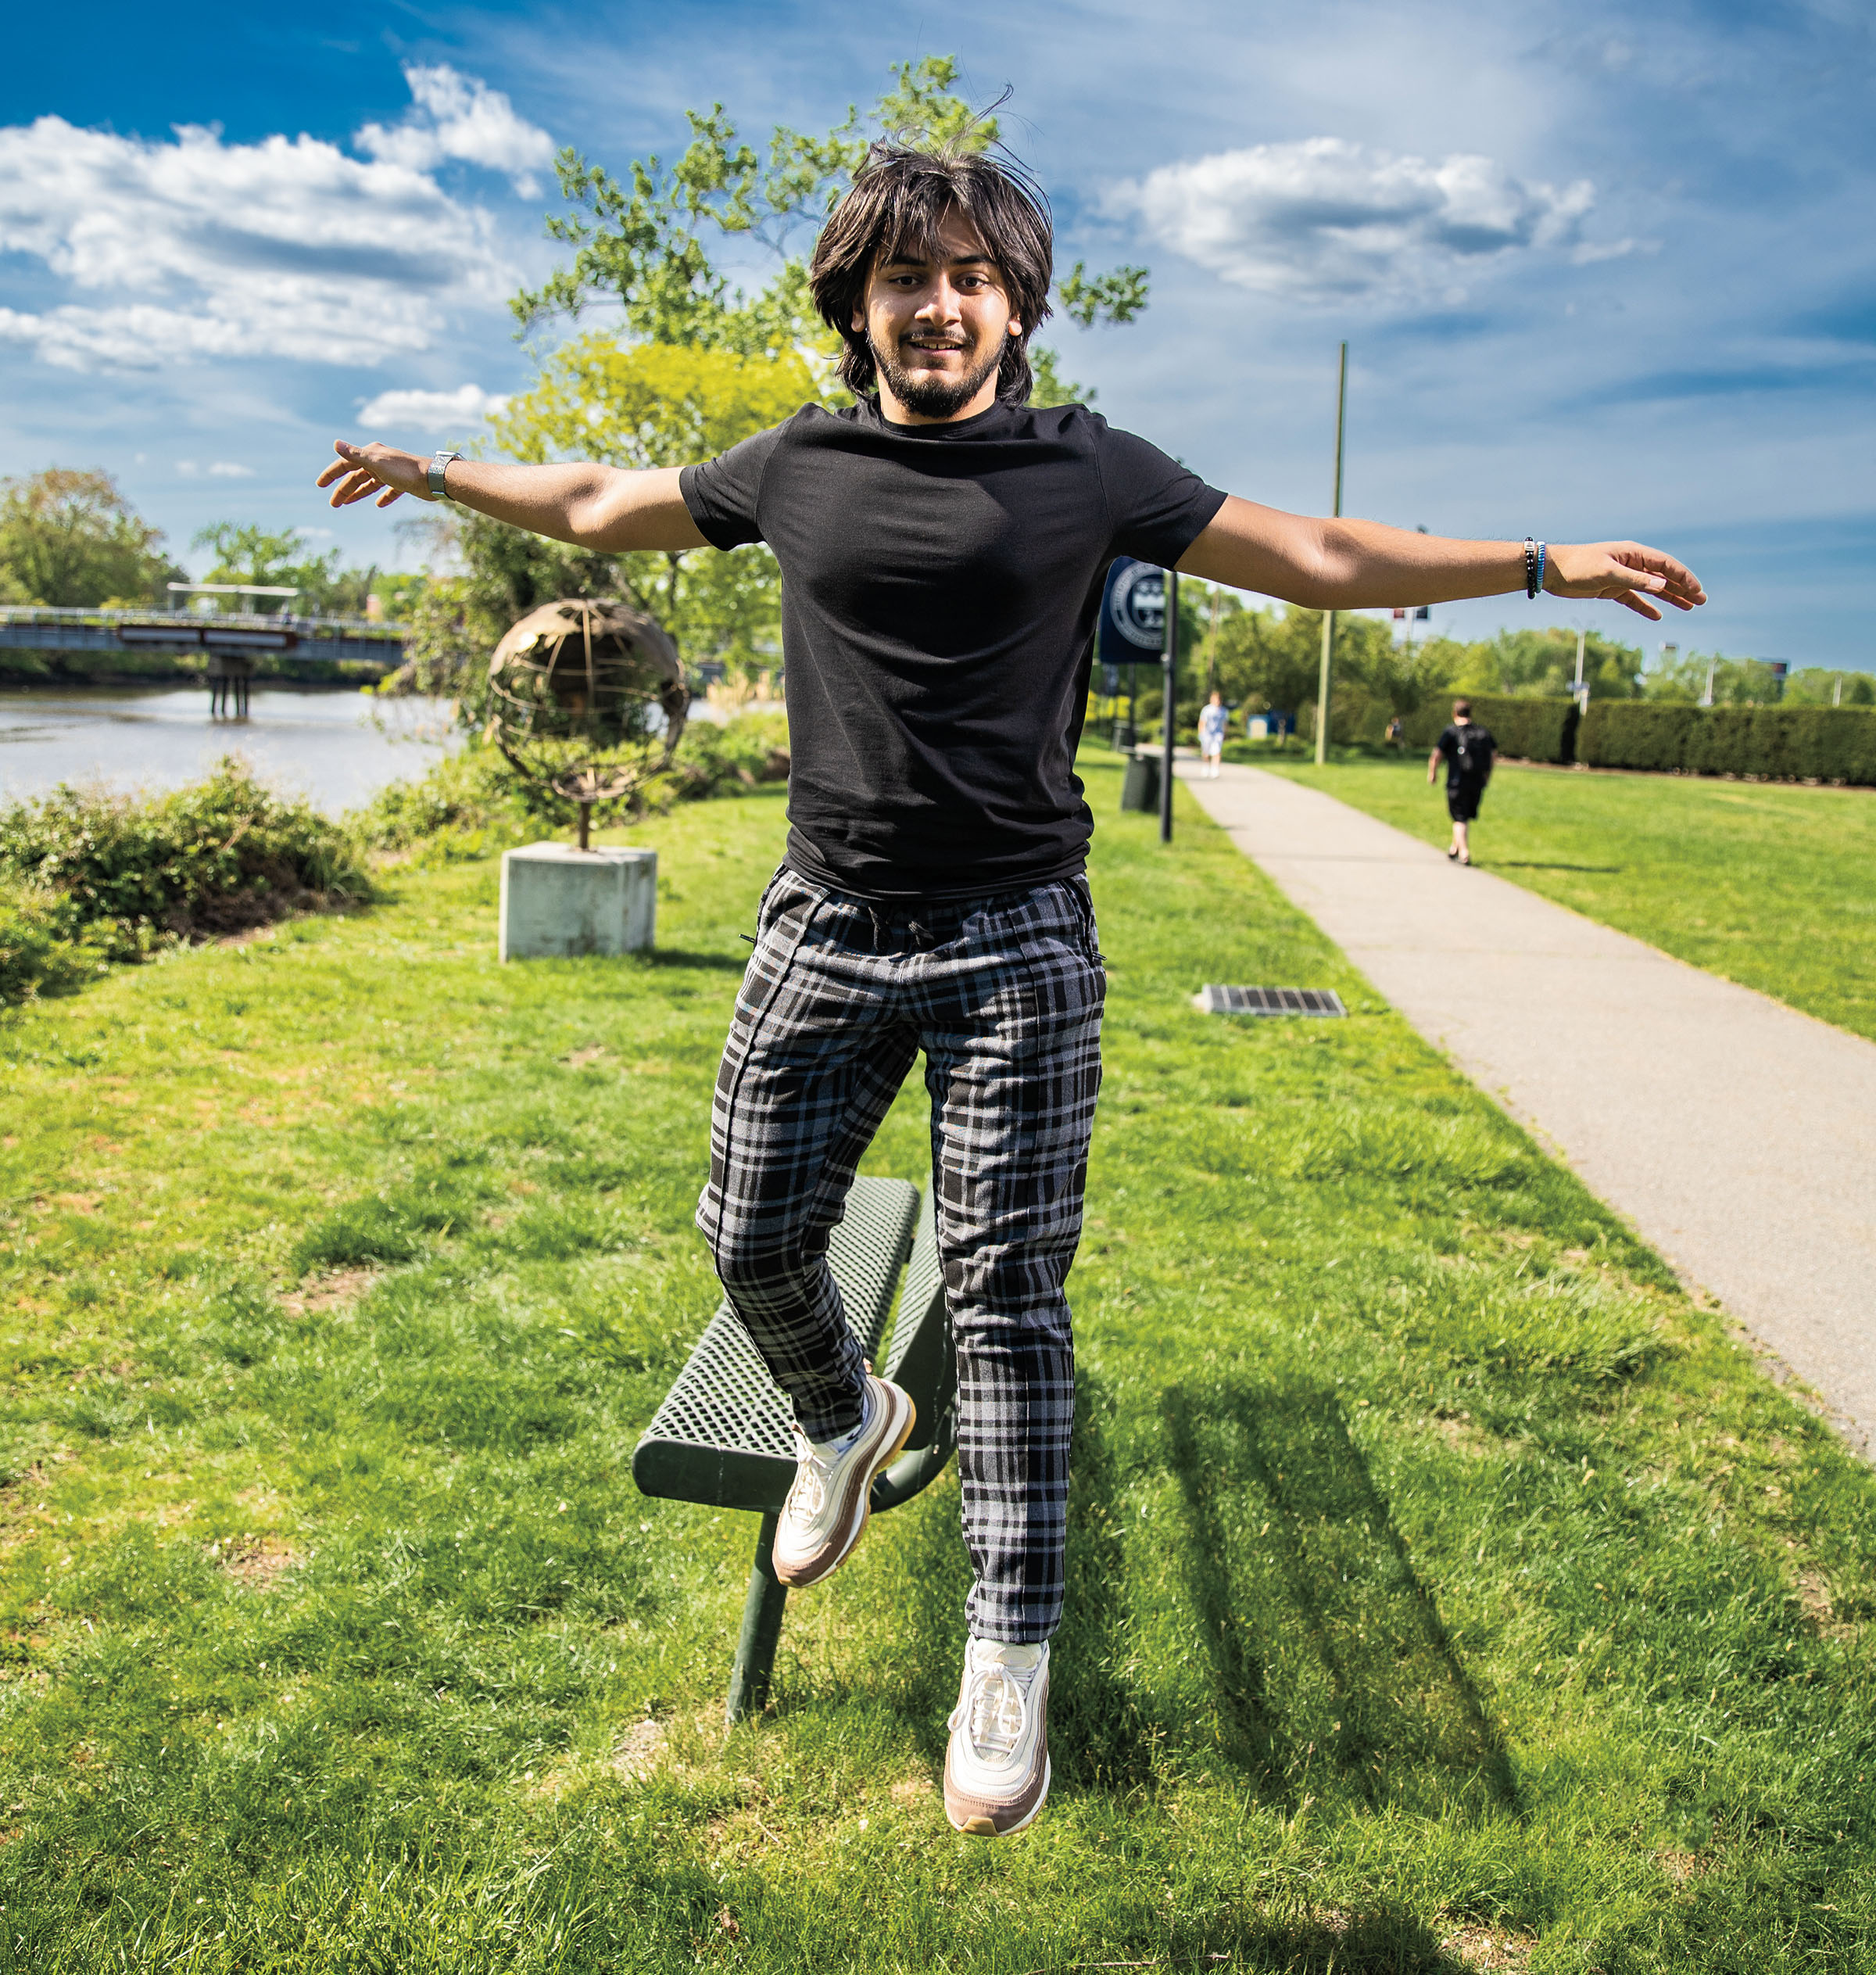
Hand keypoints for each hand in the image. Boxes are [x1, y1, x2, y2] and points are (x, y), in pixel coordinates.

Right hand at [316, 440, 431, 509]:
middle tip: (334, 504)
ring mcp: (391, 472)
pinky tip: (378, 504)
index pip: (345, 463)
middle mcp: (379, 461)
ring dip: (358, 493)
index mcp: (371, 454)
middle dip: (344, 489)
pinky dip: (382, 497)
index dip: (331, 474)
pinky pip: (389, 490)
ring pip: (370, 483)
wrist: (433, 478)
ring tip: (347, 504)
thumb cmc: (404, 470)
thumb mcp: (376, 463)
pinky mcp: (403, 483)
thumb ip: (355, 455)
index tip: (320, 485)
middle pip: (356, 476)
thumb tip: (335, 443)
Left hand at [1544, 542, 1705, 620]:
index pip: (1666, 565)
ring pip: (1652, 588)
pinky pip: (1634, 599)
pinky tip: (1658, 616)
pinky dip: (1646, 607)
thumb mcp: (1607, 572)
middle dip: (1684, 588)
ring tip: (1689, 607)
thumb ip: (1635, 579)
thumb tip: (1662, 585)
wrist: (1552, 572)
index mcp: (1633, 553)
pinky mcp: (1611, 589)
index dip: (1684, 577)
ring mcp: (1622, 577)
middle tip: (1702, 600)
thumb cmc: (1578, 566)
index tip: (1697, 590)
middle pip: (1664, 576)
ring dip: (1671, 597)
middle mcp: (1631, 563)